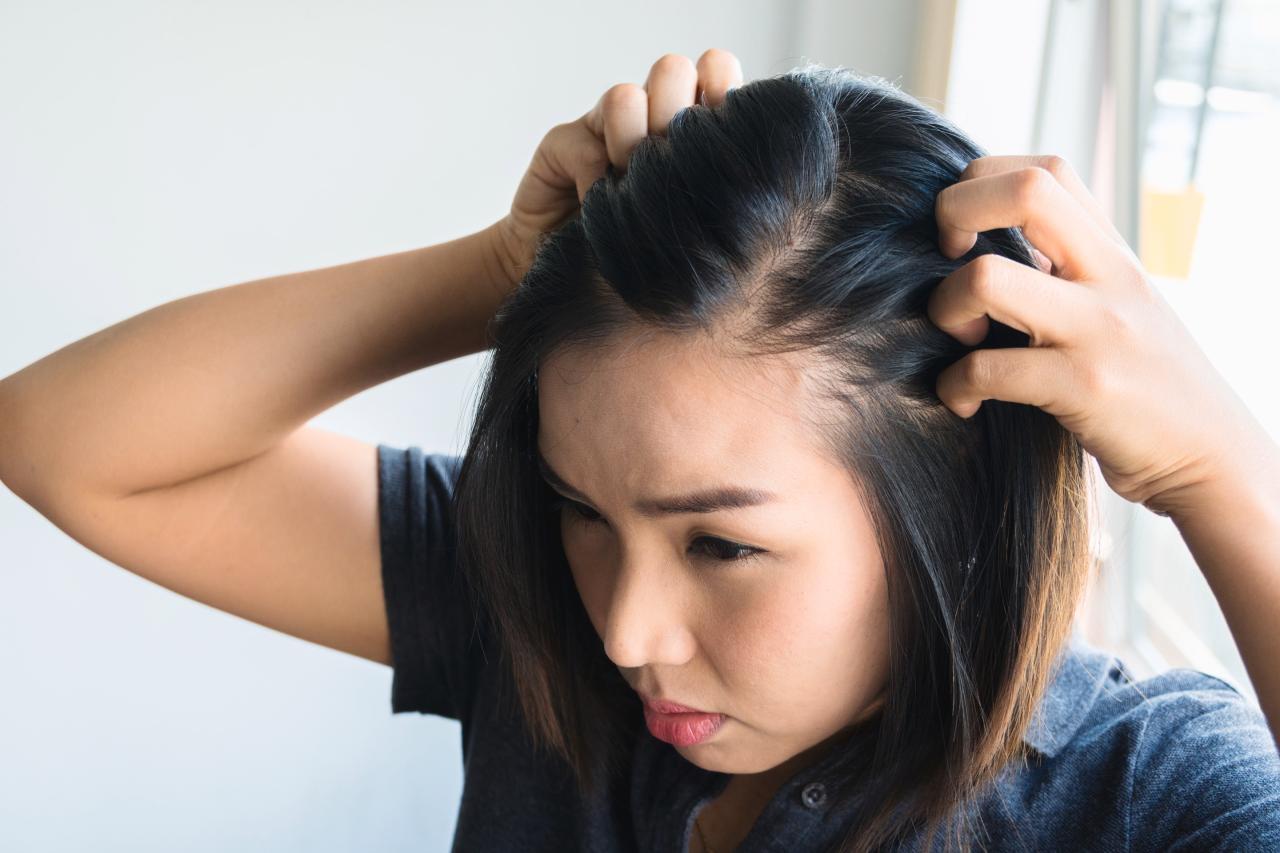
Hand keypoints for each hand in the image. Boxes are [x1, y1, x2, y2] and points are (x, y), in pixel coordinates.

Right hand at [488, 49, 744, 287]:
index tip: (726, 116)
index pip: (716, 74)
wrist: (575, 290)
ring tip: (630, 188)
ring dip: (632, 144)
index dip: (721, 82)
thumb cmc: (646, 265)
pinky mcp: (565, 142)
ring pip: (626, 97)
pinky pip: (586, 145)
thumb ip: (714, 189)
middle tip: (671, 160)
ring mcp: (607, 128)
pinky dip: (595, 182)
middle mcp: (652, 120)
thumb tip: (743, 163)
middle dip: (676, 112)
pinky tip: (598, 209)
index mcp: (695, 132)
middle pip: (672, 72)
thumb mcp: (690, 230)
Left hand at [926, 154, 1269, 517]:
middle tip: (943, 260)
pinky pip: (987, 369)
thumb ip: (1065, 268)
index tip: (961, 235)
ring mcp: (1100, 329)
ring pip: (985, 278)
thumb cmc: (1142, 382)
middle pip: (1023, 190)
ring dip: (945, 308)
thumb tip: (979, 242)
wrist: (1207, 456)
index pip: (1043, 168)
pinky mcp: (1085, 387)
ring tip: (960, 340)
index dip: (981, 185)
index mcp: (1109, 251)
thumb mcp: (1116, 304)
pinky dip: (954, 386)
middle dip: (954, 212)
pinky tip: (962, 400)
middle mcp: (1109, 275)